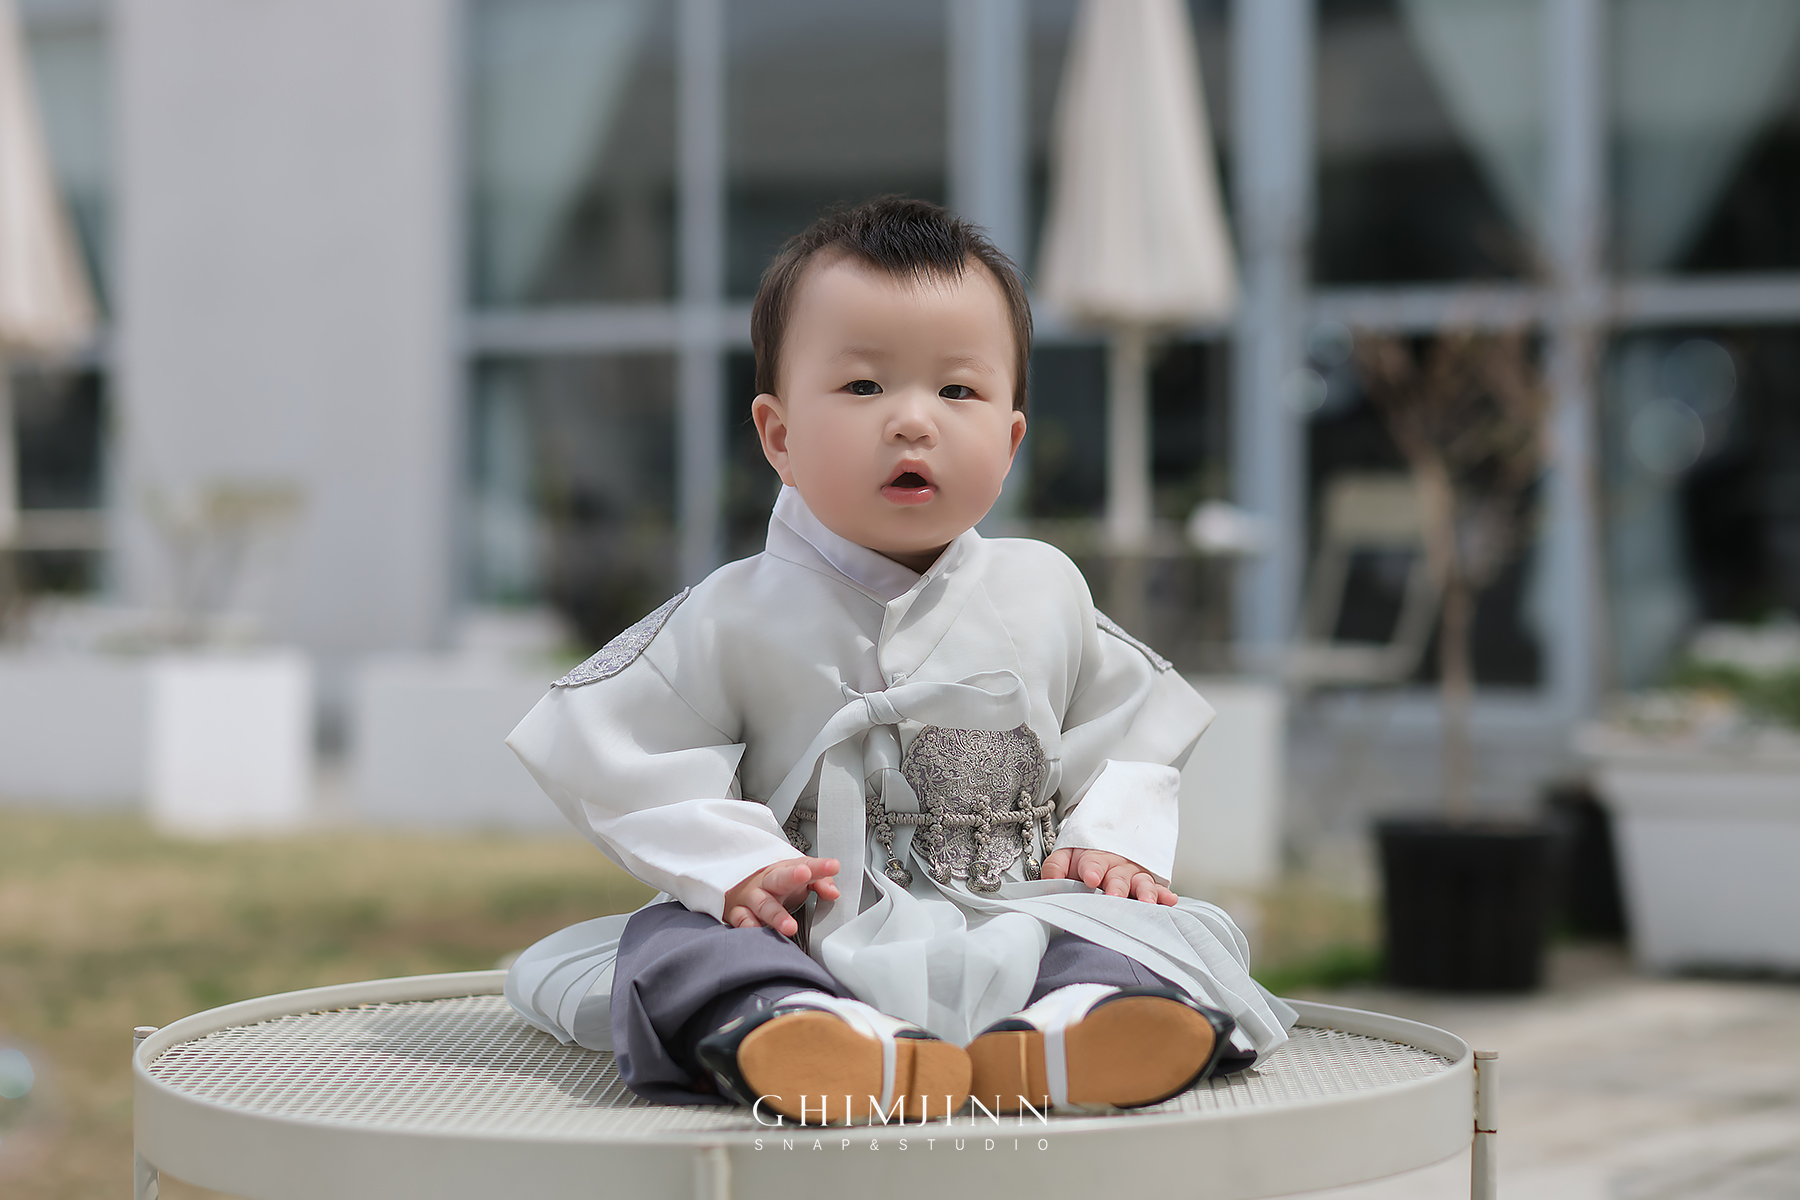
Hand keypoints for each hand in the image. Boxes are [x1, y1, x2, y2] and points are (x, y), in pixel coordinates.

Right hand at [722, 856, 840, 936]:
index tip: (832, 866)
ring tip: (790, 927)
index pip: (806, 866)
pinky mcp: (737, 912)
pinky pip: (742, 919)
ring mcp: (751, 897)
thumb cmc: (773, 884)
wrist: (737, 887)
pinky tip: (758, 931)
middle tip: (805, 876)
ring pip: (762, 904)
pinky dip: (748, 927)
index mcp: (784, 871)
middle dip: (792, 877)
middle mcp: (767, 882)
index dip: (819, 867)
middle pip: (779, 878)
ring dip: (776, 915)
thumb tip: (833, 893)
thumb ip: (821, 882)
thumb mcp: (798, 878)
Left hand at [1042, 848, 1177, 904]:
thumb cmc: (1083, 859)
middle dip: (1117, 887)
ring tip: (1145, 902)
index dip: (1092, 869)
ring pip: (1141, 883)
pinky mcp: (1147, 885)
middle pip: (1118, 877)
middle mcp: (1116, 867)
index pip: (1092, 862)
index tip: (1091, 877)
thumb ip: (1055, 869)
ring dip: (1144, 893)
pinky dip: (1164, 895)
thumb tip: (1049, 883)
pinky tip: (1169, 900)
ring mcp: (1134, 876)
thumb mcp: (1064, 857)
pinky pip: (1158, 888)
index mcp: (1093, 860)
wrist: (1104, 844)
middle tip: (1115, 897)